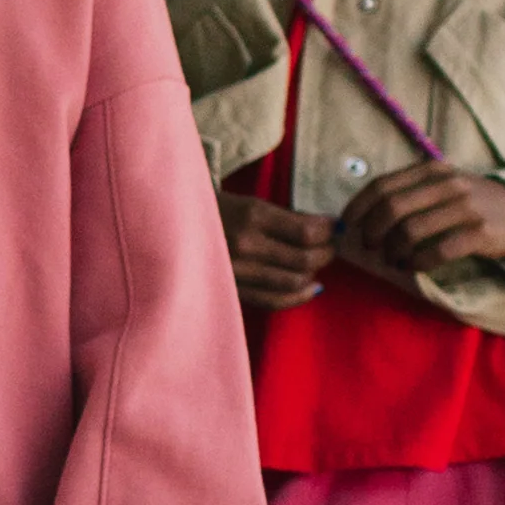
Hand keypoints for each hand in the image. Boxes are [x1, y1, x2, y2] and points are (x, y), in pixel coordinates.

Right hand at [223, 190, 333, 313]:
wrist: (168, 228)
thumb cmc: (213, 211)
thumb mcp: (248, 203)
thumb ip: (283, 217)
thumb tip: (324, 227)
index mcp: (251, 215)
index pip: (307, 232)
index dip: (329, 231)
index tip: (336, 227)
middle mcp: (246, 245)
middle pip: (304, 259)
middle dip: (326, 253)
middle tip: (331, 246)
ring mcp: (238, 272)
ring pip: (293, 282)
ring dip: (314, 273)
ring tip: (318, 264)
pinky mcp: (232, 291)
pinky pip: (274, 301)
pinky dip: (298, 296)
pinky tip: (310, 287)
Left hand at [338, 160, 504, 278]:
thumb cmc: (470, 202)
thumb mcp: (440, 185)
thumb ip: (407, 193)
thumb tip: (362, 215)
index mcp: (430, 170)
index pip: (382, 186)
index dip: (358, 208)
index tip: (348, 226)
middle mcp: (446, 184)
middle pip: (391, 209)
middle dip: (372, 232)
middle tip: (371, 248)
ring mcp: (465, 208)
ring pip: (410, 231)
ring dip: (393, 251)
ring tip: (393, 260)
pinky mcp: (480, 233)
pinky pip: (438, 251)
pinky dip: (418, 262)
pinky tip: (414, 266)